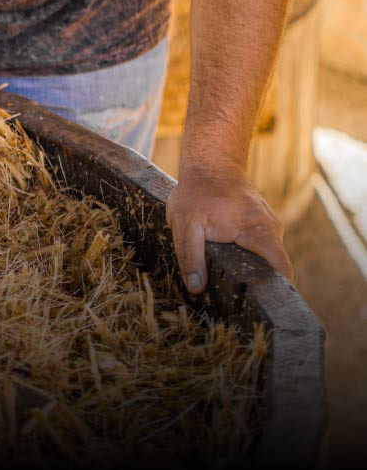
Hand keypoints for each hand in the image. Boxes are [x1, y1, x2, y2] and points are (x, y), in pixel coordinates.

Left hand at [166, 162, 292, 294]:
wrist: (209, 162)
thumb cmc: (197, 191)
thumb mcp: (186, 224)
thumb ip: (190, 256)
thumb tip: (196, 288)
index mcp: (261, 232)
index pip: (282, 271)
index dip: (277, 292)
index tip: (262, 307)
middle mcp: (271, 230)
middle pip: (272, 267)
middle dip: (255, 283)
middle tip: (234, 301)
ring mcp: (267, 225)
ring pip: (263, 256)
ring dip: (248, 267)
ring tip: (227, 282)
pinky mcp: (259, 223)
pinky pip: (257, 246)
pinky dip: (245, 254)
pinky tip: (227, 258)